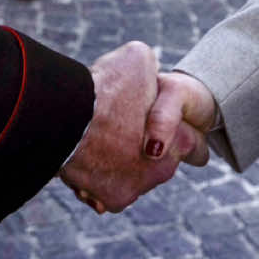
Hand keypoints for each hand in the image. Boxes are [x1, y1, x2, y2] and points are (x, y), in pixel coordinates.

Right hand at [60, 42, 206, 213]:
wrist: (67, 118)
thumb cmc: (108, 87)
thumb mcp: (138, 58)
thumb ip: (148, 68)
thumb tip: (142, 71)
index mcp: (178, 140)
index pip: (191, 139)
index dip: (181, 127)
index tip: (174, 125)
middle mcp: (161, 172)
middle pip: (158, 159)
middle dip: (145, 144)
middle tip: (126, 123)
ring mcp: (134, 189)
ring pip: (130, 173)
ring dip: (120, 159)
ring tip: (102, 136)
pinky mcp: (109, 200)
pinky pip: (107, 188)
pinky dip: (99, 175)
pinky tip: (89, 154)